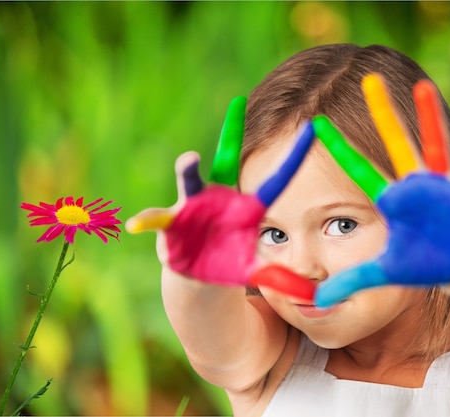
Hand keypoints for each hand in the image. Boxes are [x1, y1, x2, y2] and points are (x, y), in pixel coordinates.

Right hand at [126, 97, 315, 300]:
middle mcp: (219, 198)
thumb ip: (279, 279)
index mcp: (246, 208)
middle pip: (225, 164)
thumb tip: (310, 296)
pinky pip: (158, 220)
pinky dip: (149, 221)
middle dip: (230, 136)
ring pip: (190, 183)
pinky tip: (137, 223)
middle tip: (237, 106)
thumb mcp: (255, 272)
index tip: (312, 127)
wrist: (198, 274)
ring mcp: (193, 207)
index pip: (275, 181)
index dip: (293, 157)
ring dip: (189, 172)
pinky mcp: (170, 224)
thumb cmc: (229, 264)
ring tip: (190, 160)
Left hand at [312, 74, 449, 306]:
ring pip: (434, 149)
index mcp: (392, 200)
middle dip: (382, 113)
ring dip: (430, 121)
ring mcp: (440, 190)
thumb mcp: (383, 273)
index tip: (316, 123)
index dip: (339, 148)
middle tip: (368, 78)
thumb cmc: (422, 266)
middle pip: (394, 145)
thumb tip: (318, 299)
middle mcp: (414, 186)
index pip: (358, 170)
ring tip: (424, 89)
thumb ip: (351, 282)